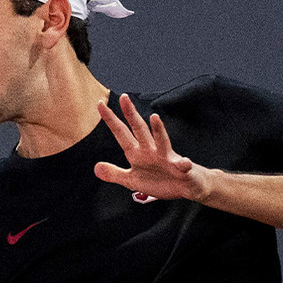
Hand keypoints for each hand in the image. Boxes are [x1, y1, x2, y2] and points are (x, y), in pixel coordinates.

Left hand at [94, 93, 216, 201]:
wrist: (186, 185)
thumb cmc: (160, 180)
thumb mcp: (133, 180)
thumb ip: (115, 173)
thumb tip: (95, 168)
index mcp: (137, 153)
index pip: (121, 133)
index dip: (111, 120)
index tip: (100, 104)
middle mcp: (151, 151)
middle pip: (139, 130)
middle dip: (131, 114)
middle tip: (123, 97)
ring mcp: (167, 158)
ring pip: (162, 142)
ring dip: (158, 130)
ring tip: (154, 117)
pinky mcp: (182, 169)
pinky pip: (182, 165)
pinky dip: (184, 164)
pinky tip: (185, 163)